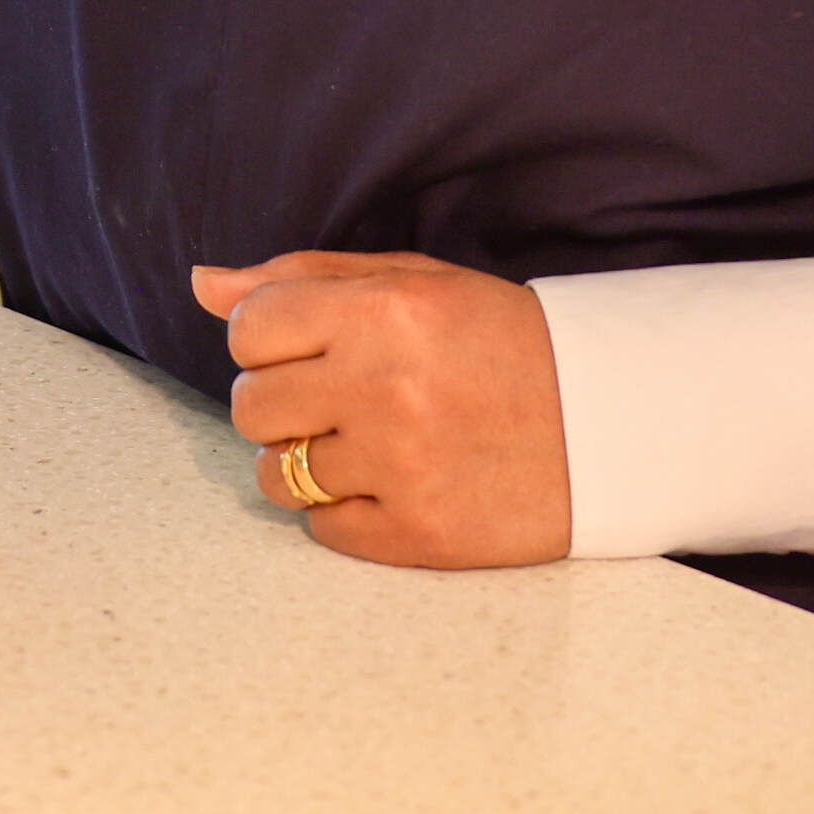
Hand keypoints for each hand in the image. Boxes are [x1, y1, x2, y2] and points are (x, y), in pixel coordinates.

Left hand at [191, 250, 569, 568]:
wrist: (611, 421)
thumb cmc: (501, 342)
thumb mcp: (413, 283)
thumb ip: (302, 278)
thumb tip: (203, 283)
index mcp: (383, 312)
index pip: (248, 328)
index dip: (266, 339)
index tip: (308, 347)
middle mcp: (384, 387)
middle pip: (250, 404)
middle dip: (282, 400)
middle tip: (341, 397)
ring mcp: (399, 467)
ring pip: (276, 474)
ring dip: (305, 460)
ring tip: (366, 442)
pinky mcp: (416, 534)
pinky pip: (320, 528)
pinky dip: (344, 510)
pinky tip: (393, 482)